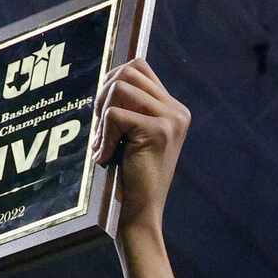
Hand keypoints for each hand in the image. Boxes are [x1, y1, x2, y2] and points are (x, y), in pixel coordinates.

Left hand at [93, 58, 189, 236]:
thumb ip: (128, 106)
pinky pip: (115, 114)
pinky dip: (103, 136)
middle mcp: (178, 111)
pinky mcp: (159, 131)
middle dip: (104, 94)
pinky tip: (105, 157)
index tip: (103, 110)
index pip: (139, 67)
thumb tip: (109, 75)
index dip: (113, 79)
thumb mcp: (131, 134)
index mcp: (174, 109)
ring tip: (103, 142)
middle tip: (100, 128)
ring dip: (102, 114)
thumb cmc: (129, 174)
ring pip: (120, 87)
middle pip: (128, 71)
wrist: (139, 211)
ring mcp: (172, 120)